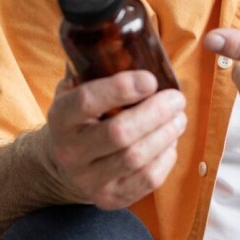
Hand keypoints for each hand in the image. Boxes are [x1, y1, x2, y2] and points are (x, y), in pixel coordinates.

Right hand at [41, 70, 186, 209]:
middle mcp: (70, 152)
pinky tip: (170, 141)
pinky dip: (167, 156)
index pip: (86, 101)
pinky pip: (148, 178)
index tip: (151, 79)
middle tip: (177, 99)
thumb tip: (135, 41)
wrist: (64, 165)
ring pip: (137, 157)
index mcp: (60, 118)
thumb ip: (98, 69)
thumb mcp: (78, 90)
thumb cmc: (84, 118)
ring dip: (167, 133)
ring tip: (179, 117)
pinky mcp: (110, 198)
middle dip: (157, 112)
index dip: (122, 88)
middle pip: (120, 133)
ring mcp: (88, 180)